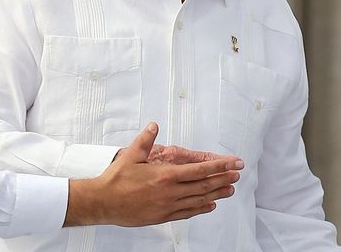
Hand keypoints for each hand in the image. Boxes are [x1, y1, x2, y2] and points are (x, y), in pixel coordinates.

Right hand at [65, 122, 242, 226]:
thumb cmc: (115, 180)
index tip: (232, 163)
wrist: (103, 202)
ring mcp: (168, 206)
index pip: (199, 170)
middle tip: (237, 175)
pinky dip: (201, 208)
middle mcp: (170, 192)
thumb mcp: (130, 156)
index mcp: (165, 176)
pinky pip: (187, 212)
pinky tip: (210, 205)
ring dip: (216, 194)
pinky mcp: (163, 216)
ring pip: (199, 200)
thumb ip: (145, 140)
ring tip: (230, 189)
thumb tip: (154, 125)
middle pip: (203, 185)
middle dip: (222, 179)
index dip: (218, 166)